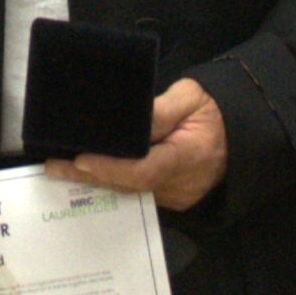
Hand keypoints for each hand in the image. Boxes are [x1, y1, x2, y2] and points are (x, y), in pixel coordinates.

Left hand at [43, 78, 226, 211]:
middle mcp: (182, 183)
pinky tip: (85, 173)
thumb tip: (129, 122)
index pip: (146, 169)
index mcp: (190, 155)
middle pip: (131, 185)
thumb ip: (160, 111)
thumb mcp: (190, 97)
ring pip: (132, 192)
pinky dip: (112, 182)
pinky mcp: (172, 197)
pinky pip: (138, 193)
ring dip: (96, 181)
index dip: (111, 168)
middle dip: (90, 176)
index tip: (81, 160)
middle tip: (53, 165)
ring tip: (59, 168)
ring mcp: (177, 195)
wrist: (242, 133)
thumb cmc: (213, 109)